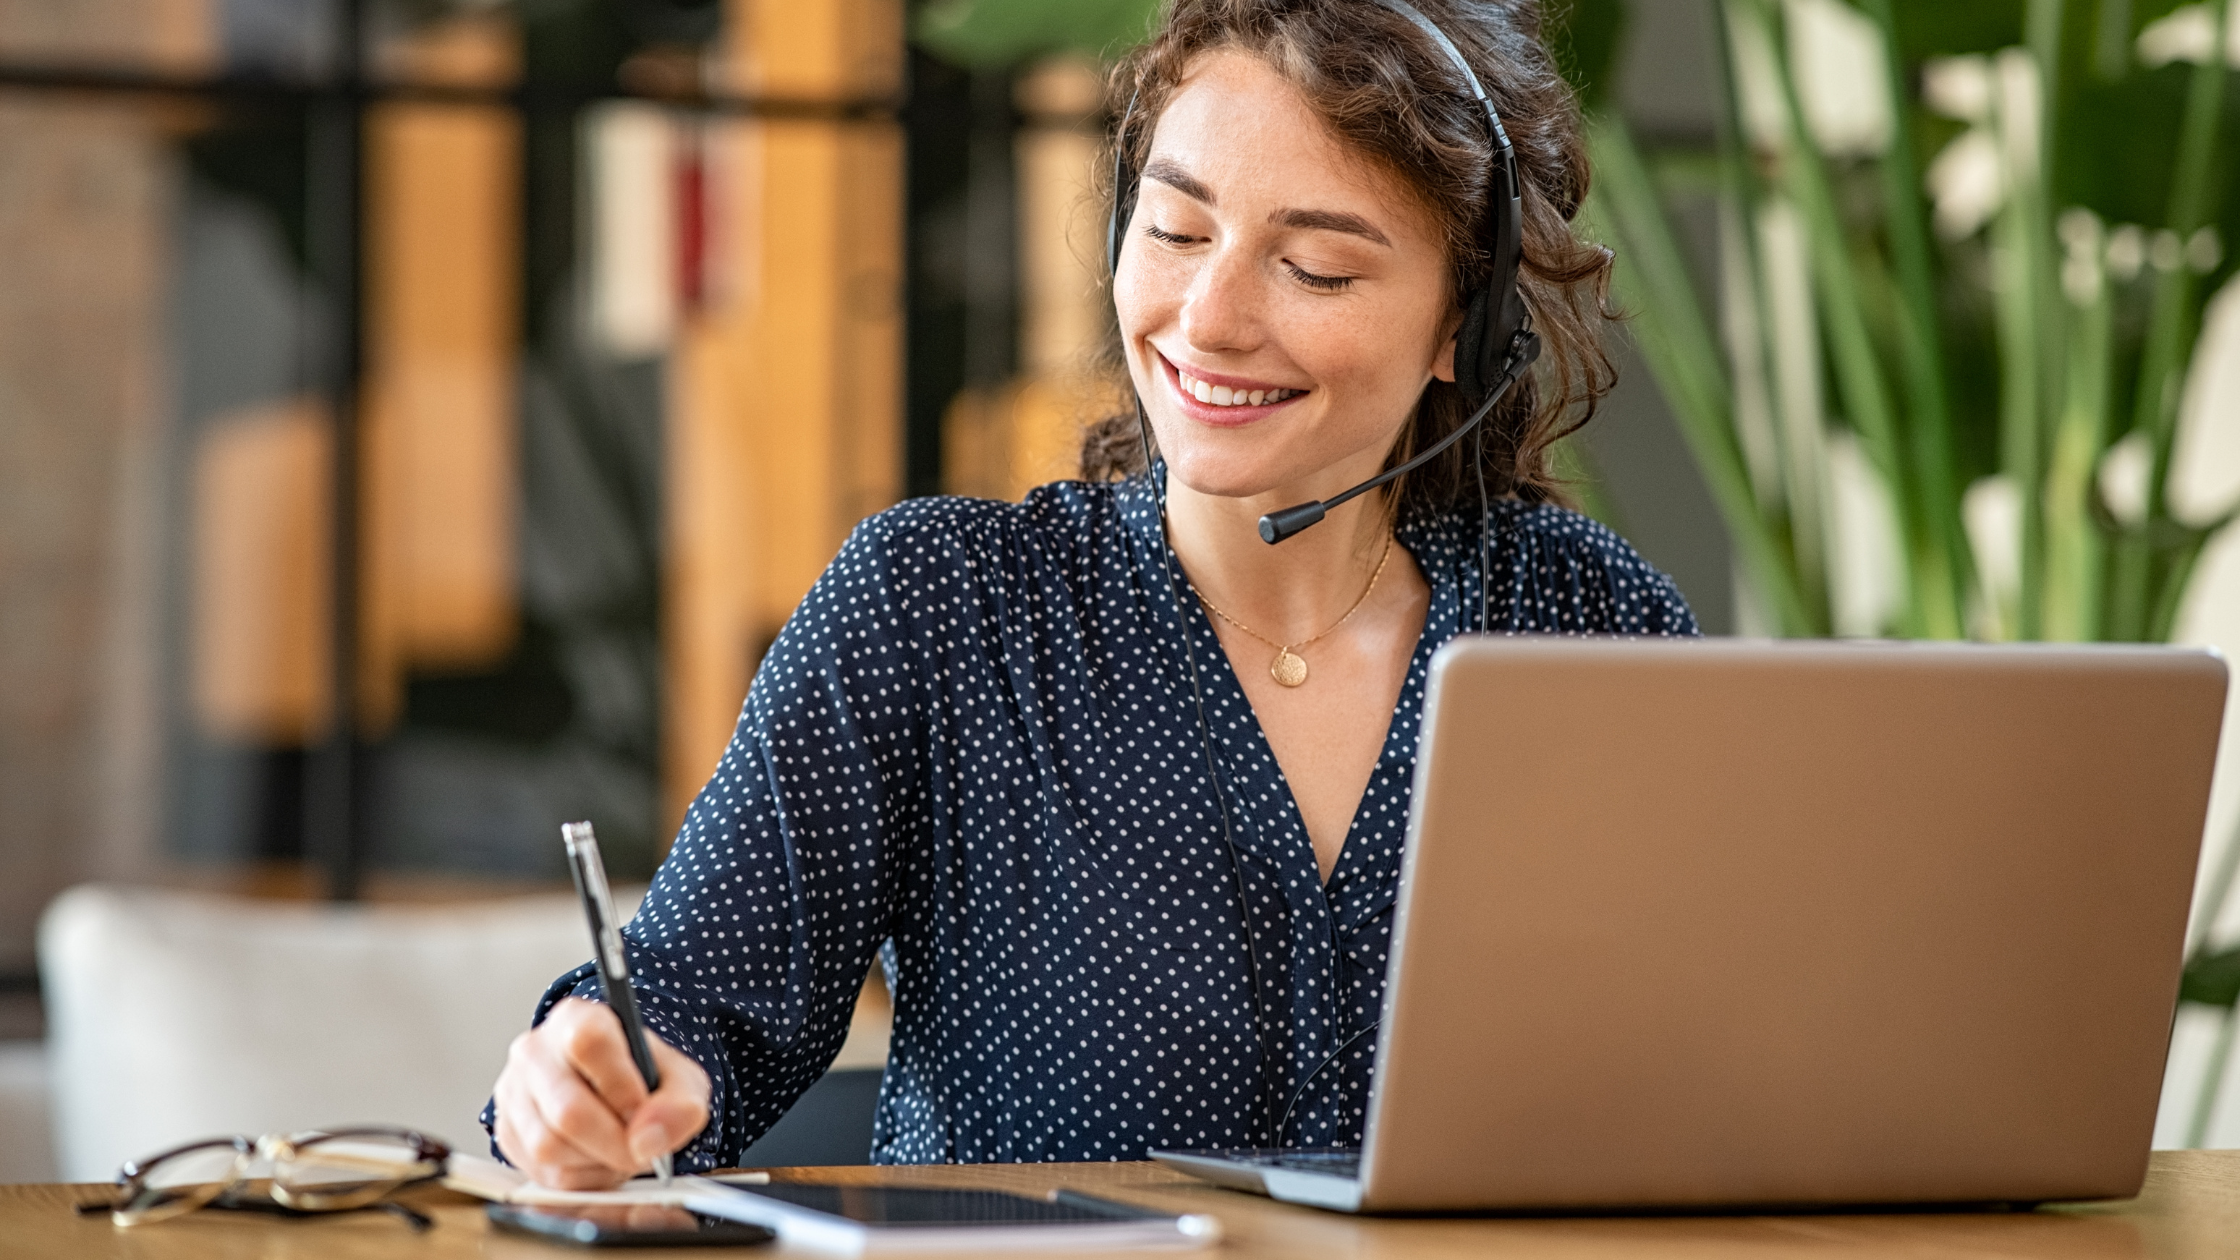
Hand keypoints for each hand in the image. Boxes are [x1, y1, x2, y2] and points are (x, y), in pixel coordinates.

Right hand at [492, 997, 711, 1189]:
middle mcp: (536, 1051)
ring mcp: (514, 1092)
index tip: (642, 1110)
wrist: (615, 1090)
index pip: (587, 1043)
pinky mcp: (508, 1132)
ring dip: (596, 1162)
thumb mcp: (680, 1080)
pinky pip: (542, 1172)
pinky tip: (598, 1160)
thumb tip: (649, 1138)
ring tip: (619, 1149)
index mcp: (577, 1019)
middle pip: (566, 1109)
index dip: (620, 1085)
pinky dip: (580, 1178)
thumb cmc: (642, 1077)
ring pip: (549, 1146)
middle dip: (614, 1142)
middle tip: (640, 1149)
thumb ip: (680, 1104)